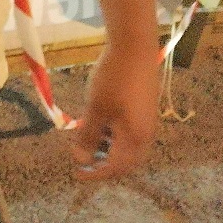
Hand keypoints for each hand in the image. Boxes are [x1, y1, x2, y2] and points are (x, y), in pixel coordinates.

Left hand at [70, 40, 158, 180]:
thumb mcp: (96, 108)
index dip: (96, 174)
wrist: (135, 47)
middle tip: (82, 161)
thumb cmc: (113, 79)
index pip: (116, 168)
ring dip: (107, 148)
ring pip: (126, 146)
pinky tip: (96, 122)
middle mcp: (145, 135)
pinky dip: (112, 134)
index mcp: (136, 139)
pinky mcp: (144, 109)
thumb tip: (81, 160)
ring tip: (85, 140)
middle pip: (125, 161)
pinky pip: (128, 131)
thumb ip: (88, 136)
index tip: (76, 174)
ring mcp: (146, 121)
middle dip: (103, 164)